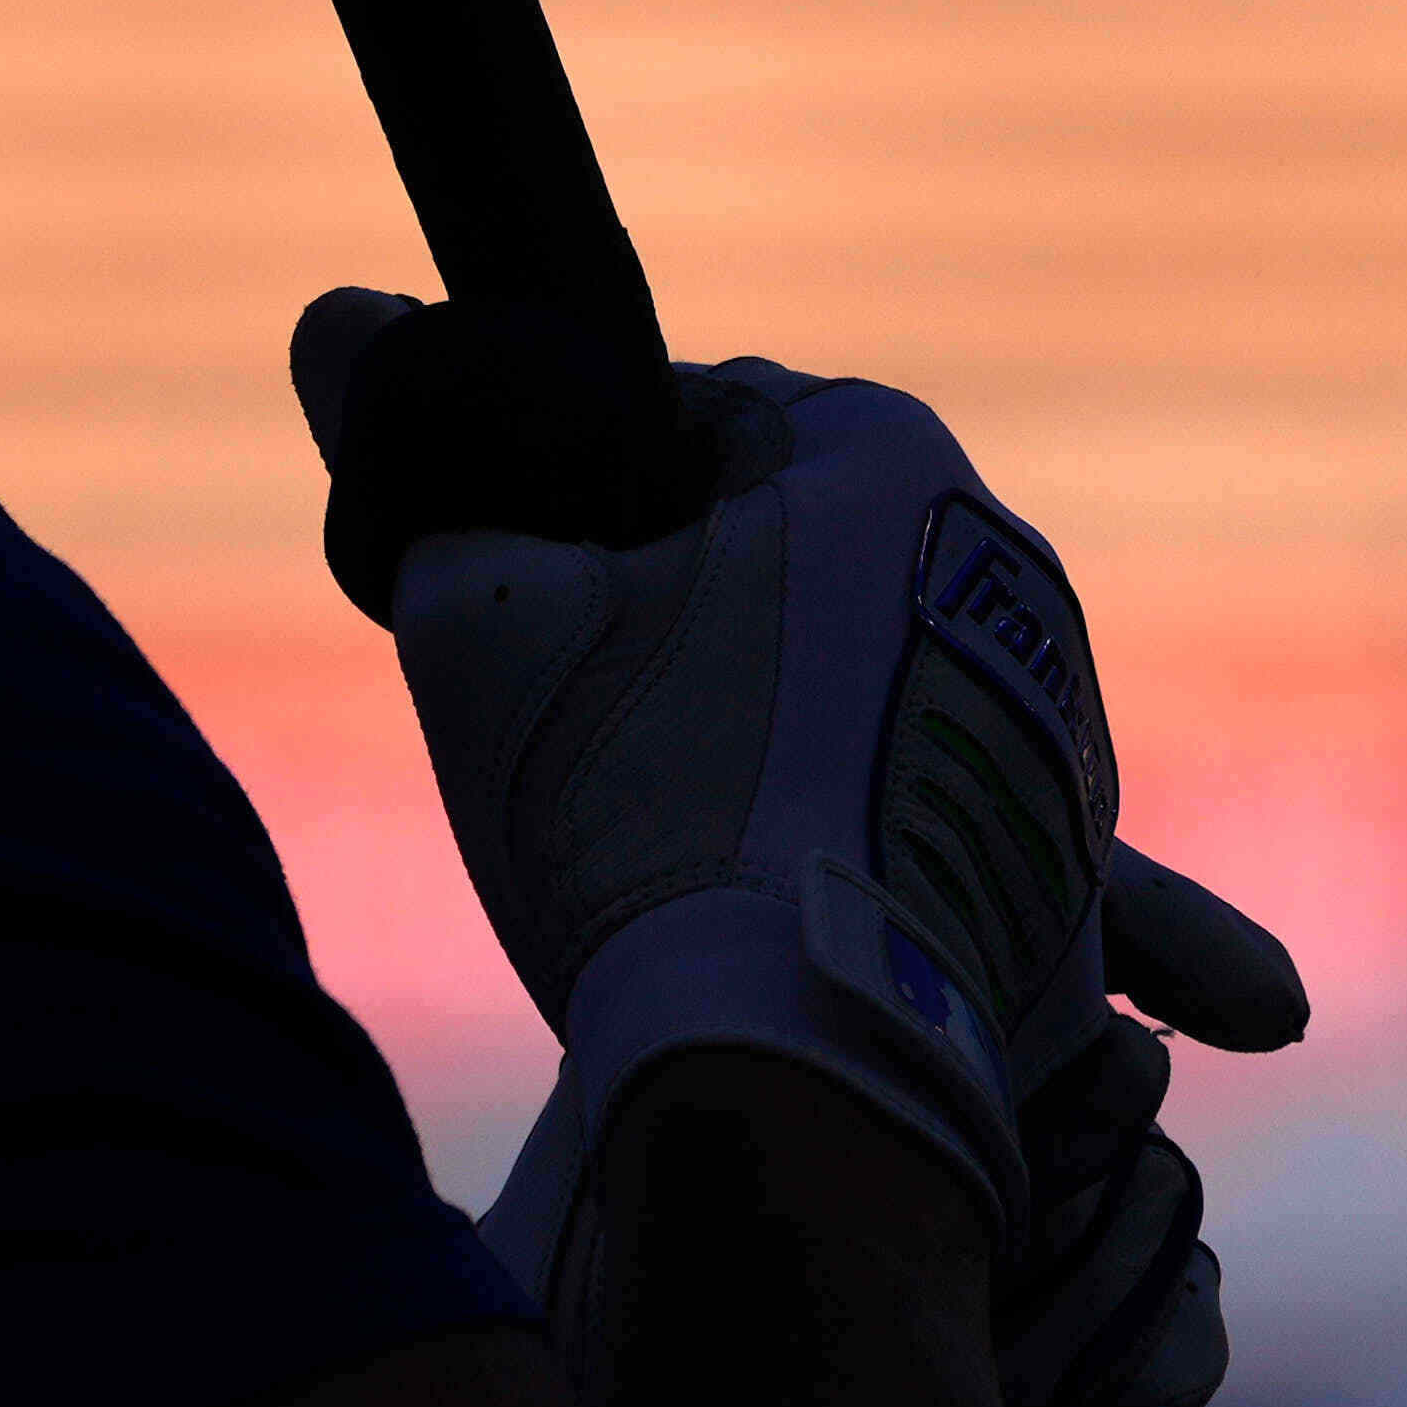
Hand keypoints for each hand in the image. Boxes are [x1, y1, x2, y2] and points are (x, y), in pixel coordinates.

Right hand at [291, 295, 1304, 1406]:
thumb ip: (422, 455)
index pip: (677, 422)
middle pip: (769, 561)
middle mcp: (1008, 574)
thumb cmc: (642, 815)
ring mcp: (1055, 734)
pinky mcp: (1063, 871)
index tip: (520, 614)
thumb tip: (343, 323)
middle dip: (669, 631)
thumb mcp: (479, 613)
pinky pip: (914, 818)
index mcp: (885, 459)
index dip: (565, 510)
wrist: (814, 1082)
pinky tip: (761, 915)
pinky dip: (838, 850)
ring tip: (664, 851)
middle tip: (581, 747)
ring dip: (756, 742)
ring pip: (840, 690)